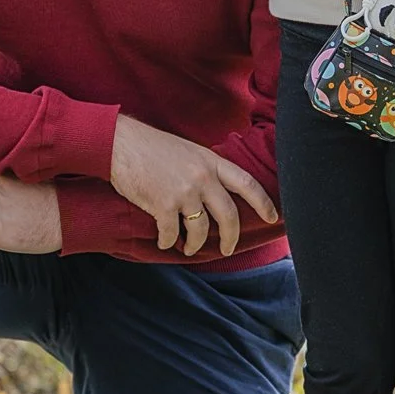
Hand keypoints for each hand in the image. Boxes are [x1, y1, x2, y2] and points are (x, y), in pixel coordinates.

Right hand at [109, 115, 278, 257]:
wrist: (121, 144)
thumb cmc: (152, 147)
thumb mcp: (189, 151)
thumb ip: (206, 170)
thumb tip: (217, 194)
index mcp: (211, 161)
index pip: (247, 183)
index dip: (263, 202)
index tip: (273, 216)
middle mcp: (202, 177)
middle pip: (228, 215)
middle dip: (231, 238)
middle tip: (227, 249)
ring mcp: (184, 192)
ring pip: (200, 230)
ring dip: (195, 244)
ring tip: (189, 247)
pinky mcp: (163, 206)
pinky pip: (172, 234)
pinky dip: (168, 242)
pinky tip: (164, 241)